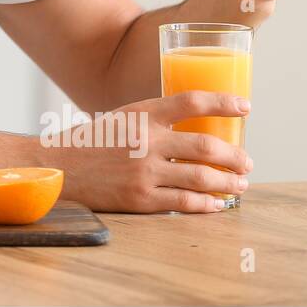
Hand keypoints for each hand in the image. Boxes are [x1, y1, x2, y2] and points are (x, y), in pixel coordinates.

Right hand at [42, 91, 252, 212]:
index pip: (192, 101)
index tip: (246, 107)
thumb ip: (154, 122)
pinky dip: (206, 204)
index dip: (223, 102)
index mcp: (142, 114)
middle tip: (247, 162)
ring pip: (200, 177)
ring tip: (240, 184)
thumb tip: (196, 129)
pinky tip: (216, 204)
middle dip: (234, 156)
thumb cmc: (93, 143)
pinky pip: (184, 202)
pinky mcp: (140, 198)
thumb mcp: (122, 119)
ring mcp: (143, 171)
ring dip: (228, 182)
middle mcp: (145, 140)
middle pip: (205, 146)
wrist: (58, 168)